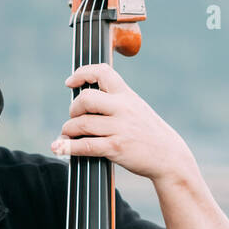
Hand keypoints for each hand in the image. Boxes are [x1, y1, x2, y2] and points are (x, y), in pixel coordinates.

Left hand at [52, 63, 197, 182]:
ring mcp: (120, 128)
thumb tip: (85, 101)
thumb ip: (116, 102)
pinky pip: (85, 145)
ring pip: (81, 123)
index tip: (71, 82)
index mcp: (127, 95)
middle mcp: (123, 108)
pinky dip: (68, 147)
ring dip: (68, 130)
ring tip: (68, 135)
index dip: (82, 73)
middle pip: (86, 98)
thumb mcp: (137, 109)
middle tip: (74, 117)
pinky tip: (59, 148)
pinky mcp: (116, 147)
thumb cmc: (150, 134)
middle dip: (73, 109)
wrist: (169, 156)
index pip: (102, 72)